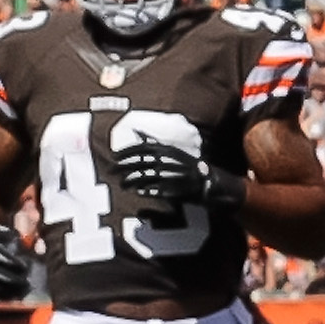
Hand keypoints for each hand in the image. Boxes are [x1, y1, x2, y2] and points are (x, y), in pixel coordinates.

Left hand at [111, 141, 240, 209]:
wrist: (212, 183)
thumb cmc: (188, 167)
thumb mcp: (174, 151)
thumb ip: (155, 143)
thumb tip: (136, 130)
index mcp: (170, 150)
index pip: (144, 148)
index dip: (128, 151)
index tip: (114, 155)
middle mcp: (171, 162)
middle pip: (143, 163)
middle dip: (125, 166)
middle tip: (112, 170)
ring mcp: (175, 176)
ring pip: (149, 177)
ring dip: (133, 180)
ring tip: (122, 184)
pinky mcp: (179, 191)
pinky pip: (160, 191)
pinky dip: (148, 191)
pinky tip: (138, 192)